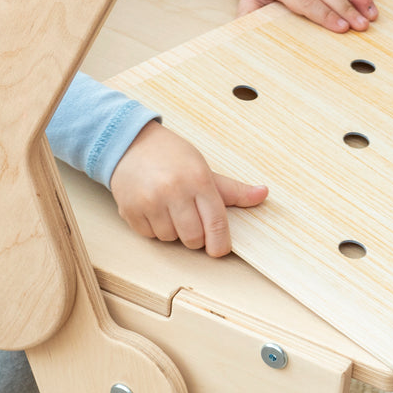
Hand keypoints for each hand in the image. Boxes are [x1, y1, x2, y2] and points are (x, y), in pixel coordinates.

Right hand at [108, 121, 267, 256]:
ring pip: (170, 238)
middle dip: (196, 236)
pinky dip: (153, 228)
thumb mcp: (203, 168)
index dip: (220, 244)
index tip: (220, 249)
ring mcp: (150, 201)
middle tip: (191, 220)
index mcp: (198, 180)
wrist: (130, 143)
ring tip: (169, 209)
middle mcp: (174, 191)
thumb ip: (231, 189)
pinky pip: (149, 235)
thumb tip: (263, 194)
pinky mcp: (130, 210)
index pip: (216, 224)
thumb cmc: (171, 156)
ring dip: (173, 230)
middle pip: (194, 238)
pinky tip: (153, 209)